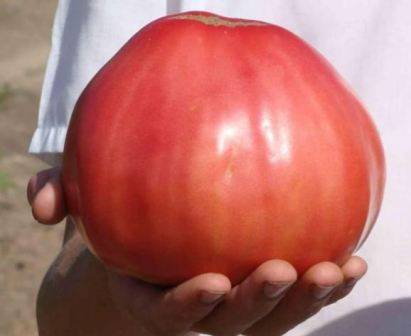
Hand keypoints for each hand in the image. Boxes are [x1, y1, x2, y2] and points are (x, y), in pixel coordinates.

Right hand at [28, 167, 366, 335]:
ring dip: (304, 300)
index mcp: (151, 295)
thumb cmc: (115, 226)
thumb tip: (37, 202)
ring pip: (270, 319)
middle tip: (280, 269)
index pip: (167, 314)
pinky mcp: (259, 289)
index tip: (208, 281)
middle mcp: (196, 307)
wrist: (143, 250)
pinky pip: (295, 295)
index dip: (186, 305)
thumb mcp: (83, 211)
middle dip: (256, 305)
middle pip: (228, 323)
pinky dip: (324, 283)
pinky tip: (352, 260)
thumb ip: (57, 198)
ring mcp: (232, 305)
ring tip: (337, 268)